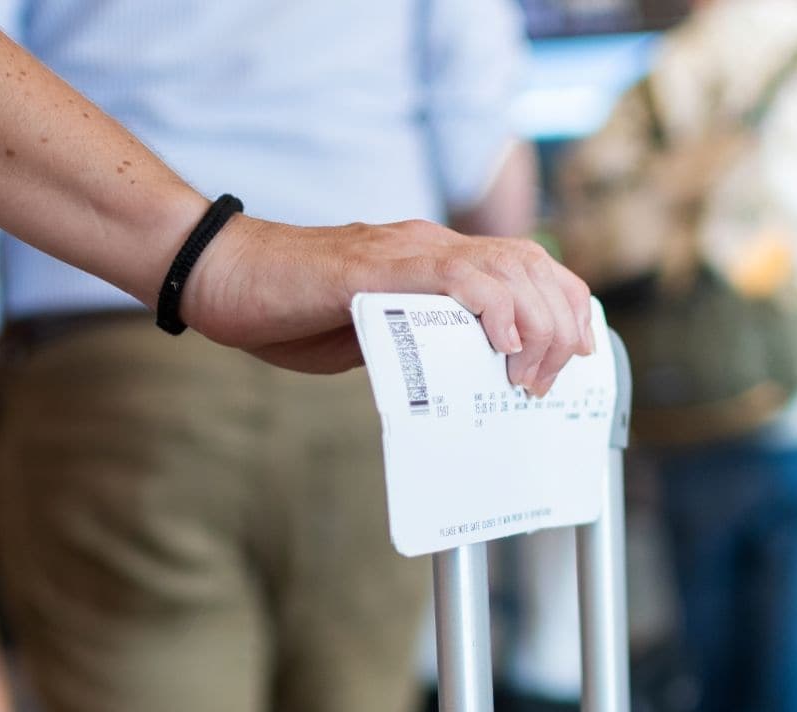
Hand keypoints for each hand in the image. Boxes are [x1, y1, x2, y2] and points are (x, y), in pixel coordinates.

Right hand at [181, 216, 594, 393]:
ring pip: (507, 267)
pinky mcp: (379, 265)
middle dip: (561, 324)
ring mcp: (406, 250)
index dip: (563, 307)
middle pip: (531, 264)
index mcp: (431, 260)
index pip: (524, 267)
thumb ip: (412, 345)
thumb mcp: (366, 336)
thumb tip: (454, 381)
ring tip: (528, 374)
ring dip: (535, 325)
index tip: (576, 355)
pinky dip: (492, 308)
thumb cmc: (281, 312)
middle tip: (550, 382)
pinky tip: (501, 344)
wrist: (220, 278)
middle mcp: (430, 244)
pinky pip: (456, 276)